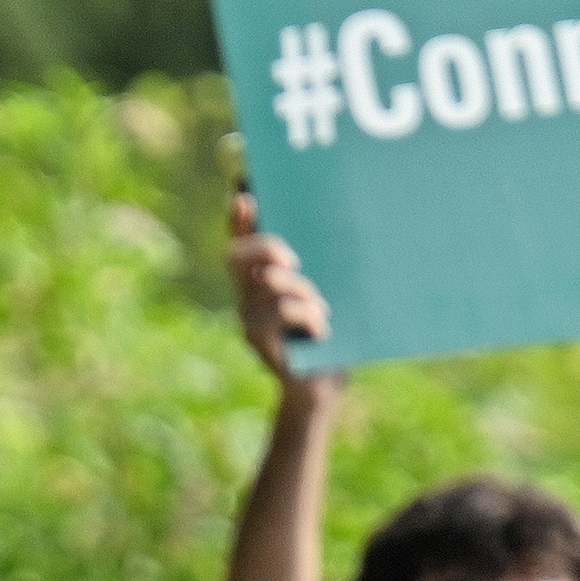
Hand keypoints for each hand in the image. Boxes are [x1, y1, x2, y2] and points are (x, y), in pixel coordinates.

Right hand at [226, 189, 331, 384]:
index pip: (241, 238)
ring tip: (324, 307)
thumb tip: (342, 219)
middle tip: (293, 257)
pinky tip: (323, 331)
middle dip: (264, 246)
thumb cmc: (331, 335)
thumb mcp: (329, 292)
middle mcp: (247, 294)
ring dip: (301, 289)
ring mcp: (248, 318)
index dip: (240, 216)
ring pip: (267, 283)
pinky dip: (309, 315)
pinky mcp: (258, 342)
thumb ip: (324, 263)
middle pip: (237, 255)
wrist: (324, 386)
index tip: (247, 195)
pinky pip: (281, 311)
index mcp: (262, 277)